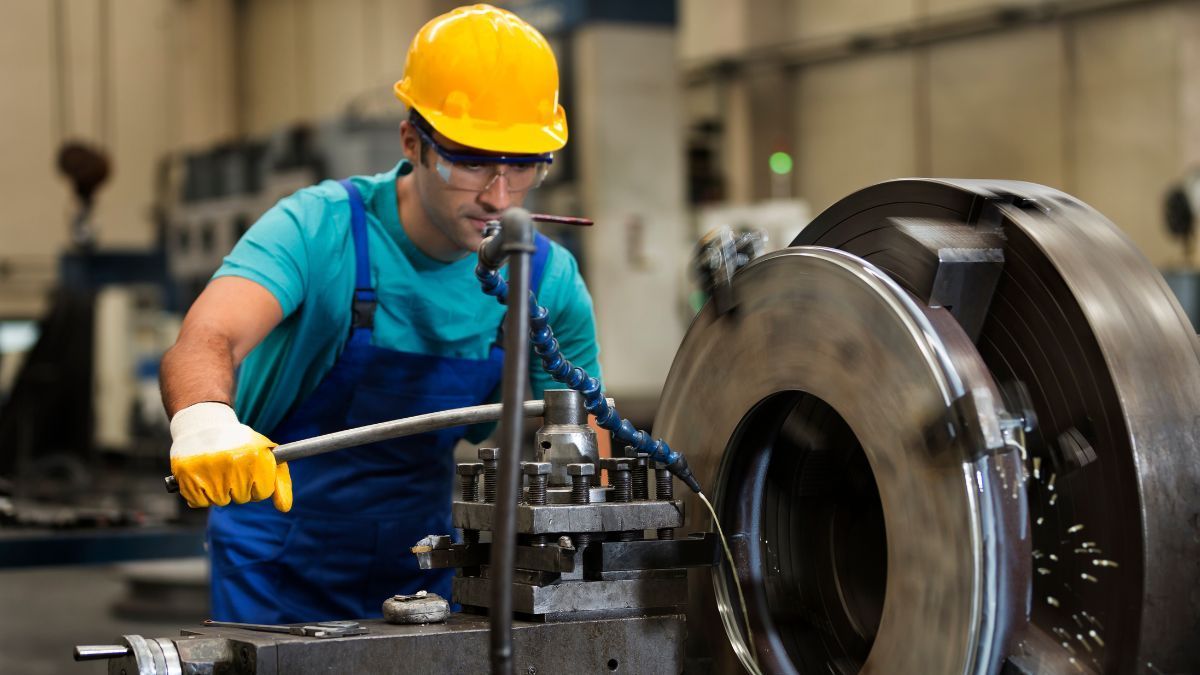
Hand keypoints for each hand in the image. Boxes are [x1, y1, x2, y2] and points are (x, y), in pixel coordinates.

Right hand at [169, 402, 291, 510]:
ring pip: (220, 501)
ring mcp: (210, 470)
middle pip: (241, 498)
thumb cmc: (240, 444)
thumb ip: (280, 482)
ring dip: (219, 490)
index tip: (251, 471)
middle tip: (231, 467)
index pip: (262, 493)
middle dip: (238, 487)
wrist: (204, 425)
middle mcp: (234, 464)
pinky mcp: (188, 475)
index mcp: (256, 457)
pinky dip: (200, 493)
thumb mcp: (266, 455)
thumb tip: (285, 508)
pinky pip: (199, 502)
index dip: (257, 484)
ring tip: (216, 468)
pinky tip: (202, 475)